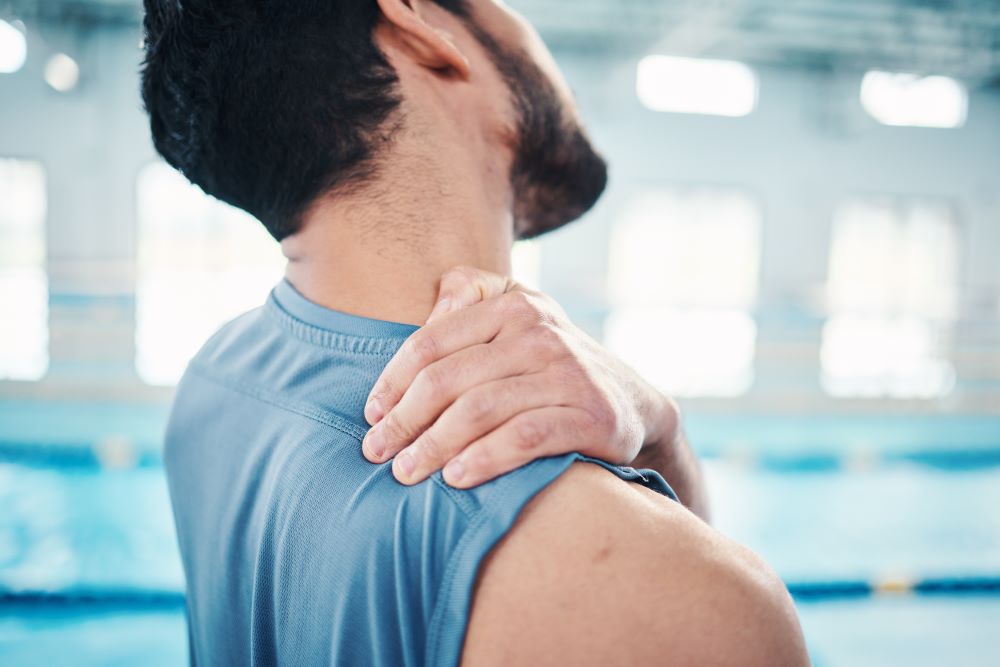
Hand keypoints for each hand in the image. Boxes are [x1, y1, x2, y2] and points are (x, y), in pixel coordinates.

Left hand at [360, 266, 679, 487]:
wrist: (632, 404)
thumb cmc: (551, 365)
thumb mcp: (518, 318)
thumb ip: (470, 299)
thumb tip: (425, 313)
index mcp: (512, 305)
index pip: (432, 343)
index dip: (392, 381)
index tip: (370, 415)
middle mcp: (540, 333)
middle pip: (448, 379)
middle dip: (404, 419)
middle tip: (376, 452)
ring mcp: (567, 373)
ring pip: (480, 410)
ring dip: (433, 446)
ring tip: (405, 472)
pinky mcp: (590, 416)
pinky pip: (525, 437)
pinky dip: (485, 458)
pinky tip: (456, 478)